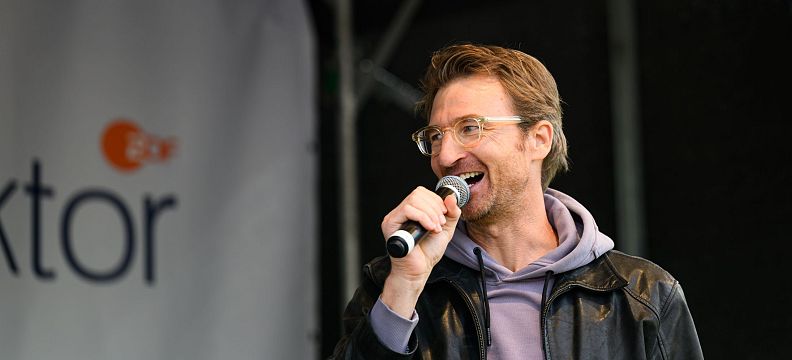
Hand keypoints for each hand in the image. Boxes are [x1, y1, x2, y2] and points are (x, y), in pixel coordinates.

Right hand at [379, 186, 461, 316]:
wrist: (419, 270)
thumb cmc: (428, 252)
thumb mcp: (446, 229)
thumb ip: (451, 213)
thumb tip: (450, 197)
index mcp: (411, 211)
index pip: (421, 192)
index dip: (435, 200)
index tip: (444, 215)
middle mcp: (401, 212)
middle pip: (418, 194)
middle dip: (435, 207)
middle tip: (440, 224)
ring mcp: (394, 217)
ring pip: (413, 200)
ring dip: (431, 213)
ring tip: (436, 228)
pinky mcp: (390, 224)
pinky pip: (407, 211)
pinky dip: (423, 218)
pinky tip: (430, 229)